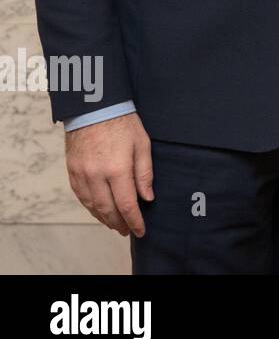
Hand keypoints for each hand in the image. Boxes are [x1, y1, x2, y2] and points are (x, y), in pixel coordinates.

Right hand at [65, 112, 152, 237]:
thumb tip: (147, 198)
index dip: (134, 221)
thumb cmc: (123, 122)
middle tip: (128, 231)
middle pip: (107, 209)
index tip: (141, 231)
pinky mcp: (72, 171)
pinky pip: (81, 196)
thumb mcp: (142, 144)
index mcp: (117, 169)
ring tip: (115, 224)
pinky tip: (99, 210)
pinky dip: (90, 207)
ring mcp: (81, 174)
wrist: (94, 107)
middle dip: (119, 223)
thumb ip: (145, 173)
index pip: (126, 205)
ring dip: (104, 218)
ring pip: (92, 206)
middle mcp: (96, 175)